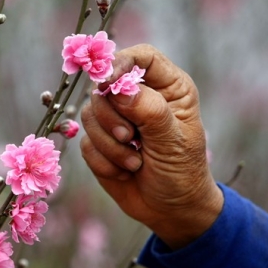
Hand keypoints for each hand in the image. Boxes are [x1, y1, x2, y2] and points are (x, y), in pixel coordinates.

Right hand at [80, 44, 222, 248]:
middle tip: (131, 139)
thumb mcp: (173, 141)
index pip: (140, 57)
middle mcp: (138, 99)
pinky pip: (85, 142)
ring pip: (90, 115)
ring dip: (110, 145)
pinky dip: (103, 162)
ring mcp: (116, 120)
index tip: (108, 83)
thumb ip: (149, 110)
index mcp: (166, 89)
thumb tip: (117, 89)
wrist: (170, 210)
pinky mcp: (99, 143)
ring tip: (134, 163)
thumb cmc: (182, 172)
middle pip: (105, 87)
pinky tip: (124, 172)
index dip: (120, 63)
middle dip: (113, 118)